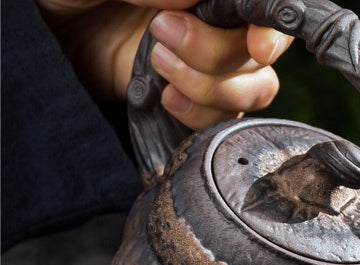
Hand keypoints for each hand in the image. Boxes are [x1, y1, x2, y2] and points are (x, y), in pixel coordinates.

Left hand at [38, 0, 292, 128]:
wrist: (47, 28)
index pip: (261, 9)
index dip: (271, 29)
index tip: (257, 44)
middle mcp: (217, 22)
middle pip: (258, 53)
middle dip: (217, 55)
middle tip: (160, 35)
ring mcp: (209, 63)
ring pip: (253, 89)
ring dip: (211, 88)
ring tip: (158, 65)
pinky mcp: (194, 98)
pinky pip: (223, 118)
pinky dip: (201, 115)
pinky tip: (167, 99)